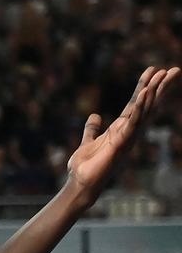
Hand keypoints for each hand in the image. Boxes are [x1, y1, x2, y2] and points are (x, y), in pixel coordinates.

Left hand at [67, 66, 178, 204]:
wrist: (81, 182)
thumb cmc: (86, 166)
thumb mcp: (88, 141)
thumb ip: (92, 129)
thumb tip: (95, 116)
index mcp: (122, 128)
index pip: (136, 103)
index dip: (145, 86)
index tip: (154, 70)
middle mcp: (129, 131)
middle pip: (148, 105)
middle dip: (160, 87)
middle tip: (174, 69)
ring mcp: (128, 137)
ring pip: (145, 110)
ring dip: (153, 92)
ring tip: (163, 74)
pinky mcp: (121, 142)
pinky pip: (133, 121)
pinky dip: (139, 106)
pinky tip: (145, 92)